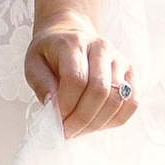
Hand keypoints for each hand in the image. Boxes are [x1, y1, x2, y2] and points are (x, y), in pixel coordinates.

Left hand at [24, 11, 137, 135]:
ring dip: (97, 123)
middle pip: (99, 91)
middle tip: (67, 131)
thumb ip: (41, 84)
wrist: (70, 34)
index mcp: (74, 43)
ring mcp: (119, 60)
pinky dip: (115, 120)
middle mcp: (101, 48)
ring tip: (80, 129)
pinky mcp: (130, 72)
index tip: (55, 120)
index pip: (76, 79)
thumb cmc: (50, 52)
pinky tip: (97, 123)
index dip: (66, 105)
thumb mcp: (33, 63)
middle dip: (82, 119)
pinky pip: (132, 102)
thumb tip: (54, 106)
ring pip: (117, 99)